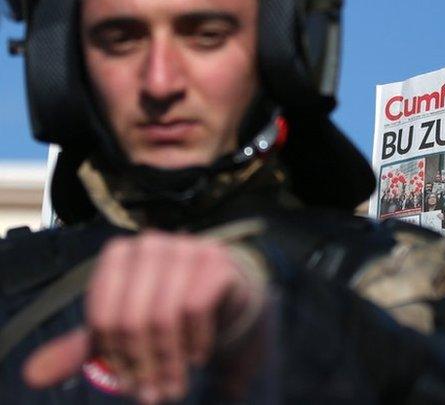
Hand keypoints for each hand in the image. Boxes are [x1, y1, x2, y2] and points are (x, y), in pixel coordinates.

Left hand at [22, 231, 265, 403]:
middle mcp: (149, 244)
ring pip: (164, 315)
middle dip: (143, 364)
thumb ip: (83, 349)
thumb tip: (32, 376)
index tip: (126, 383)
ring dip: (169, 360)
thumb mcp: (122, 328)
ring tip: (173, 386)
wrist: (222, 289)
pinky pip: (196, 308)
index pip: (104, 315)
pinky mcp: (216, 259)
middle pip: (133, 318)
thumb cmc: (164, 307)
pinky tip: (196, 356)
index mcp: (118, 255)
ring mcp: (185, 247)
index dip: (113, 356)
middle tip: (152, 395)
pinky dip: (195, 339)